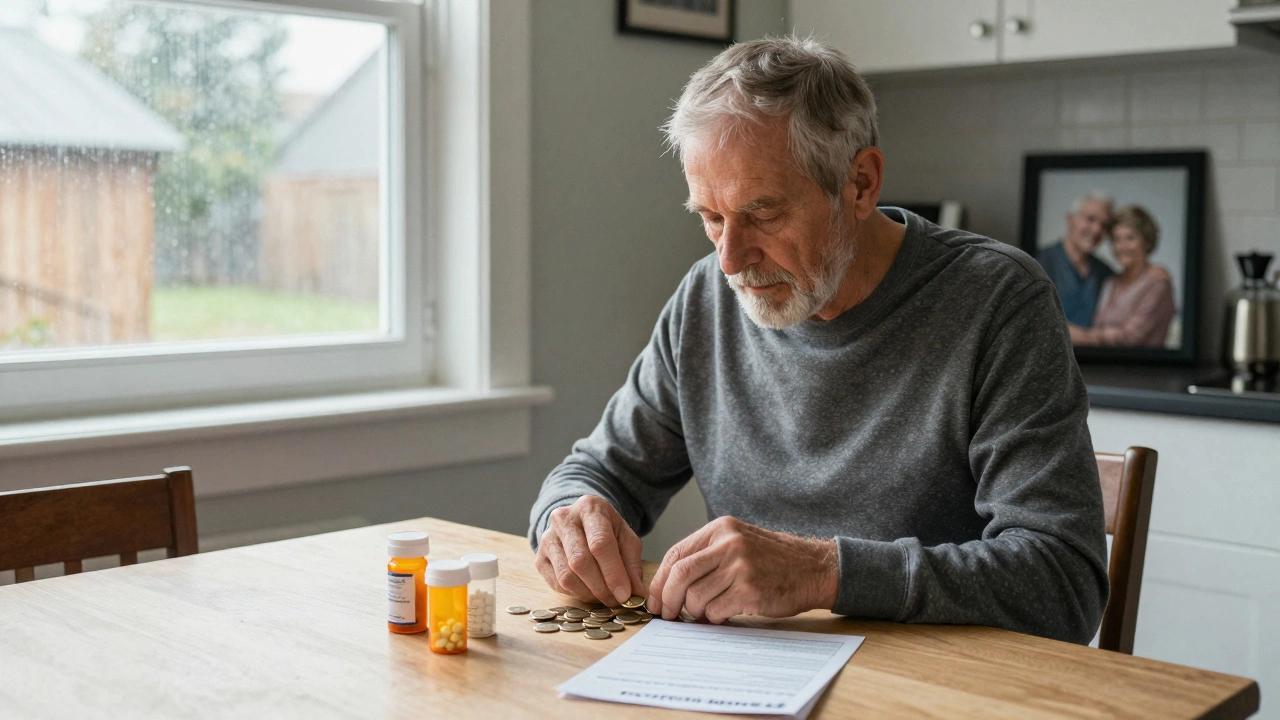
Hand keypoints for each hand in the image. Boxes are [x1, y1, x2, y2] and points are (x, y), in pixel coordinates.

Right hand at [535, 495, 645, 605]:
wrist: (579, 522)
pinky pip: (556, 584)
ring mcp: (547, 538)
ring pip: (566, 576)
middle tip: (616, 601)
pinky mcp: (539, 557)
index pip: (600, 543)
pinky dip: (575, 594)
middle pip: (580, 561)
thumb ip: (632, 562)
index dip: (613, 572)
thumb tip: (636, 592)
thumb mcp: (625, 537)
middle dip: (601, 587)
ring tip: (604, 597)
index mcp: (589, 508)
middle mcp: (563, 519)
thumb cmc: (605, 529)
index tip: (625, 594)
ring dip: (588, 593)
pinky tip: (588, 591)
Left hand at [647, 516, 837, 623]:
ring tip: (707, 614)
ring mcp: (740, 566)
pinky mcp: (750, 590)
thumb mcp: (738, 542)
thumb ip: (706, 555)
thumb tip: (669, 585)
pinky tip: (725, 615)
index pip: (676, 554)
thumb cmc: (772, 560)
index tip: (655, 599)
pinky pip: (716, 610)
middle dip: (668, 599)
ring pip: (696, 597)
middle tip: (668, 615)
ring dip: (696, 612)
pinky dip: (714, 618)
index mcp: (721, 529)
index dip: (661, 580)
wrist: (813, 568)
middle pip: (680, 574)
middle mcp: (729, 544)